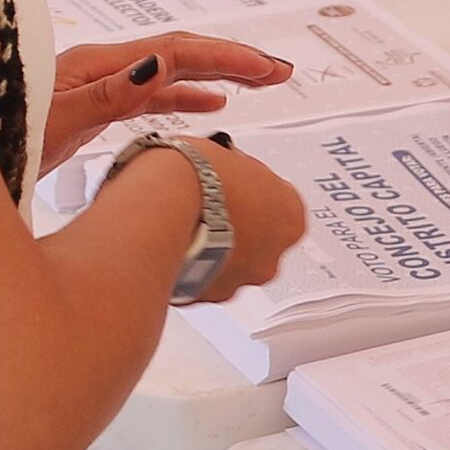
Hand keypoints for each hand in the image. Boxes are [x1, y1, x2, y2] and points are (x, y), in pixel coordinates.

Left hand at [39, 33, 290, 169]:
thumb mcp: (53, 123)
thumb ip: (105, 96)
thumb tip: (157, 65)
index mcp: (95, 67)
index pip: (174, 52)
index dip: (225, 57)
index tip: (267, 69)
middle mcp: (99, 71)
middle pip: (179, 55)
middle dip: (232, 60)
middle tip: (281, 72)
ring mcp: (98, 87)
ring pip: (170, 74)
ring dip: (217, 75)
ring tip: (261, 82)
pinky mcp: (94, 109)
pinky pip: (153, 96)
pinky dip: (188, 95)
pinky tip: (210, 103)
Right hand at [131, 139, 307, 296]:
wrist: (159, 207)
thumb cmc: (194, 176)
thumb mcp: (224, 154)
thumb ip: (234, 172)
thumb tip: (223, 169)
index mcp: (290, 215)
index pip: (278, 203)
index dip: (250, 191)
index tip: (232, 184)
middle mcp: (273, 254)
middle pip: (258, 240)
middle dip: (234, 227)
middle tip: (206, 207)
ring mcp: (241, 279)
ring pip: (230, 265)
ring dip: (212, 250)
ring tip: (183, 225)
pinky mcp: (208, 296)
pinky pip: (202, 280)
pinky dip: (189, 267)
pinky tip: (172, 245)